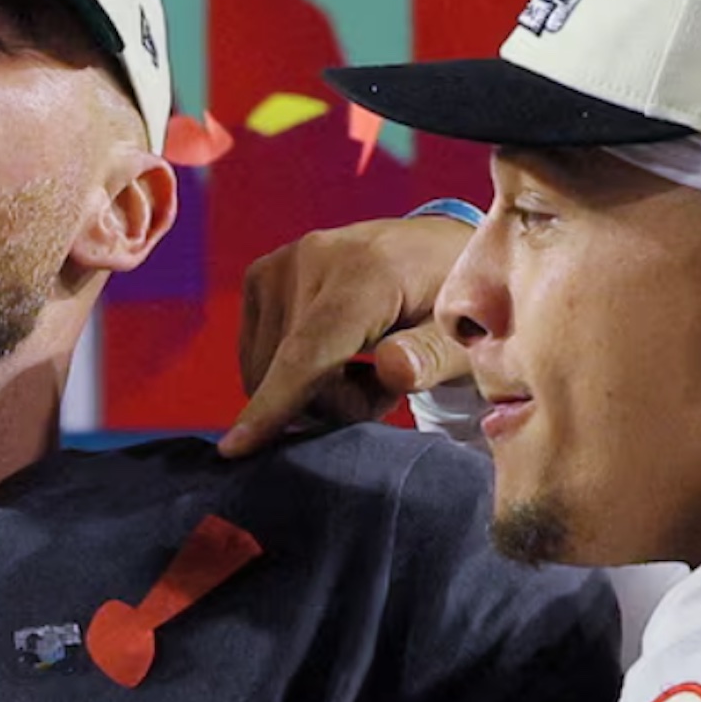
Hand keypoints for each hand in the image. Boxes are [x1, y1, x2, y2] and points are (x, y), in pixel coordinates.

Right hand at [221, 215, 477, 456]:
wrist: (436, 253)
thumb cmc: (455, 310)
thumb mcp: (464, 341)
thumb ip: (433, 358)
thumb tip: (395, 369)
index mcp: (368, 270)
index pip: (311, 351)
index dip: (276, 403)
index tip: (236, 448)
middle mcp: (313, 256)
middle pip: (287, 372)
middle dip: (332, 404)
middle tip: (383, 391)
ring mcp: (281, 262)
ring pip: (264, 369)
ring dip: (311, 391)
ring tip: (363, 370)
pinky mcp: (262, 275)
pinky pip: (257, 356)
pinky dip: (291, 372)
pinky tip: (335, 355)